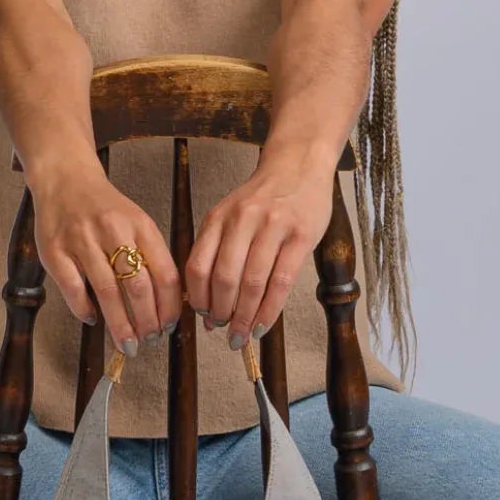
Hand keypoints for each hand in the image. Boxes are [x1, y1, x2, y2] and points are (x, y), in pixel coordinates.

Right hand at [31, 167, 183, 350]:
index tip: (169, 326)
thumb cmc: (105, 208)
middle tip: (149, 341)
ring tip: (127, 343)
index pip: (164, 274)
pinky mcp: (55, 249)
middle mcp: (113, 230)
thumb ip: (151, 256)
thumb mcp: (137, 223)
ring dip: (120, 324)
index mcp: (140, 226)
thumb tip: (167, 304)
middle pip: (138, 287)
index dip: (169, 307)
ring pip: (107, 292)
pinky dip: (85, 309)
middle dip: (147, 322)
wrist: (65, 179)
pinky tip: (93, 320)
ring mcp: (82, 240)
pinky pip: (74, 288)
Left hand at [184, 156, 333, 345]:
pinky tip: (264, 325)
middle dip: (221, 313)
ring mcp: (273, 226)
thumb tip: (207, 301)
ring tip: (242, 335)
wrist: (298, 165)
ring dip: (245, 317)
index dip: (198, 299)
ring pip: (253, 283)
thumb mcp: (230, 214)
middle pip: (224, 278)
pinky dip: (270, 310)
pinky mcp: (301, 235)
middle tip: (224, 331)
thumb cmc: (263, 198)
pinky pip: (281, 282)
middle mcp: (242, 220)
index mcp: (218, 218)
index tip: (203, 317)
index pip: (198, 266)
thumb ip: (217, 249)